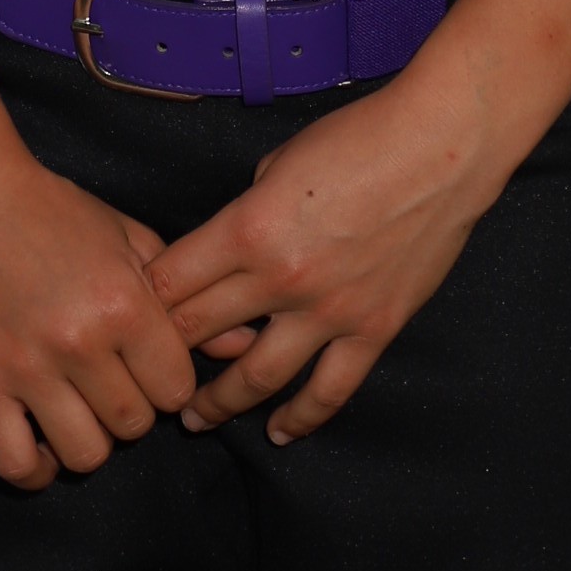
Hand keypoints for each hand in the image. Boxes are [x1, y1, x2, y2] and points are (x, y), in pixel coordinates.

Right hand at [0, 145, 198, 487]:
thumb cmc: (52, 211)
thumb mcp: (128, 239)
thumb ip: (184, 297)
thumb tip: (242, 345)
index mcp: (123, 304)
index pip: (175, 390)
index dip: (167, 382)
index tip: (146, 366)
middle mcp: (79, 342)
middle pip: (134, 425)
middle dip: (131, 409)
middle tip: (110, 382)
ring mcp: (25, 368)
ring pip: (85, 455)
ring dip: (89, 439)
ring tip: (78, 410)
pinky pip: (15, 465)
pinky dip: (35, 471)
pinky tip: (41, 444)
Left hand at [145, 85, 494, 442]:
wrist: (443, 147)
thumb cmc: (357, 138)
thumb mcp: (276, 164)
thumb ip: (245, 213)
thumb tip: (228, 246)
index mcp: (246, 229)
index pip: (170, 285)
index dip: (140, 306)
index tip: (127, 319)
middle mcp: (281, 278)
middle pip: (199, 333)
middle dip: (165, 357)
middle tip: (146, 376)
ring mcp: (329, 311)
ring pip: (257, 378)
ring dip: (219, 403)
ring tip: (195, 419)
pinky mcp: (374, 329)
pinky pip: (330, 389)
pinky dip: (300, 418)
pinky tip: (278, 432)